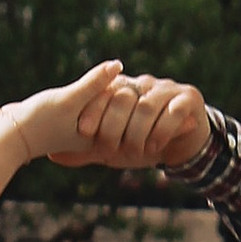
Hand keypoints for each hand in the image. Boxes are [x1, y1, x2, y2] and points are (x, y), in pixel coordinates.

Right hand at [1, 59, 124, 161]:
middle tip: (73, 95)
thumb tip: (118, 64)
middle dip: (95, 89)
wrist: (6, 136)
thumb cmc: (39, 122)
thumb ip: (94, 83)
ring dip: (83, 89)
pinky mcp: (65, 121)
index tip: (85, 92)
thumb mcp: (69, 100)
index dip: (106, 87)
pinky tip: (56, 100)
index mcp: (98, 138)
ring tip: (63, 97)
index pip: (115, 104)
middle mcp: (90, 136)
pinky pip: (79, 100)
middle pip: (105, 101)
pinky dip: (73, 94)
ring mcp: (78, 129)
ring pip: (91, 98)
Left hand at [47, 71, 213, 170]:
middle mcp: (143, 85)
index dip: (94, 110)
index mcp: (123, 90)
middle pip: (124, 96)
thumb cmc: (141, 143)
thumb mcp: (112, 148)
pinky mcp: (188, 98)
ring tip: (136, 151)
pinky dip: (162, 130)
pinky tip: (155, 147)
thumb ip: (85, 149)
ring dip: (138, 132)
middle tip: (111, 149)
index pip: (104, 93)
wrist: (181, 144)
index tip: (85, 131)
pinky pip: (173, 110)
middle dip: (115, 125)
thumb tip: (52, 156)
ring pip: (147, 105)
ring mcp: (166, 89)